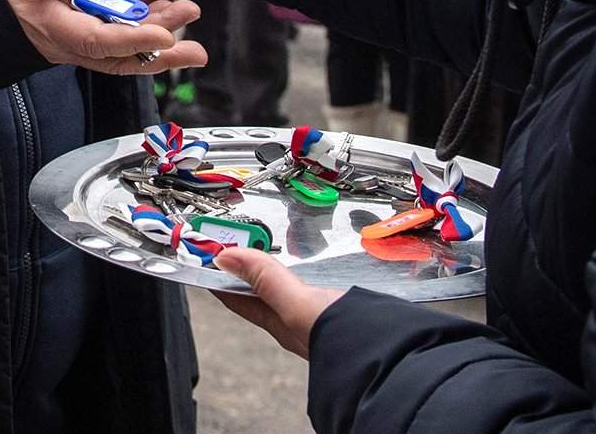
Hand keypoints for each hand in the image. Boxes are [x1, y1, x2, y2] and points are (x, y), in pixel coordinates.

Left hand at [212, 247, 346, 358]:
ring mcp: (316, 314)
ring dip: (274, 267)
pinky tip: (312, 263)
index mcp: (278, 319)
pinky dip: (304, 270)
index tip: (205, 250)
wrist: (390, 356)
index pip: (236, 294)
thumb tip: (225, 257)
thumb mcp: (297, 304)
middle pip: (259, 289)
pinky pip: (312, 285)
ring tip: (266, 246)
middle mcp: (294, 319)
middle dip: (246, 265)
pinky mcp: (339, 308)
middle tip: (234, 240)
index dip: (218, 272)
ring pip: (285, 287)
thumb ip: (266, 280)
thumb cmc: (341, 341)